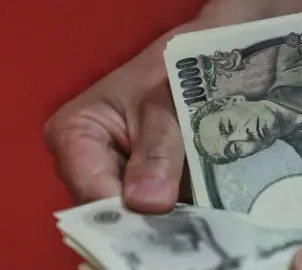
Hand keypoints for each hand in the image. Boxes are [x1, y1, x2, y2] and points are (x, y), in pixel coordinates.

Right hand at [43, 18, 217, 212]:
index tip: (160, 216)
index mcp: (73, 135)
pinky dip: (177, 216)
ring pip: (136, 214)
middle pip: (111, 208)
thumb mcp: (163, 105)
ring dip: (165, 220)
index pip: (89, 188)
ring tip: (197, 218)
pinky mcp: (143, 188)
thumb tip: (147, 203)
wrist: (191, 66)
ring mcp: (116, 178)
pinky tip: (200, 216)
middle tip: (184, 224)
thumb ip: (157, 151)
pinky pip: (156, 212)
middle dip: (146, 218)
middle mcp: (87, 165)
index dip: (123, 209)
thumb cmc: (169, 72)